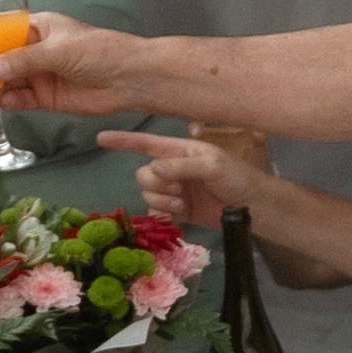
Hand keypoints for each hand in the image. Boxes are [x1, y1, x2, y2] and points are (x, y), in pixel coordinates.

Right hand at [0, 13, 140, 116]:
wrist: (129, 78)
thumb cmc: (99, 51)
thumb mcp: (58, 50)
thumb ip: (24, 60)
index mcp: (39, 28)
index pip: (2, 35)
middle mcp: (36, 51)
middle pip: (0, 62)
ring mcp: (41, 75)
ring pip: (8, 83)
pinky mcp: (48, 97)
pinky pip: (22, 100)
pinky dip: (9, 103)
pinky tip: (1, 104)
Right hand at [98, 130, 262, 227]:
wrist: (250, 207)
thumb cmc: (236, 177)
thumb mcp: (213, 165)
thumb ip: (183, 165)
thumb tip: (154, 168)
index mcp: (180, 149)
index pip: (146, 143)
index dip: (123, 141)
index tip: (101, 138)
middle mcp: (173, 168)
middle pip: (143, 174)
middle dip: (156, 183)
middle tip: (179, 189)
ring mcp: (174, 190)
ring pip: (148, 194)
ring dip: (161, 200)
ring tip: (183, 202)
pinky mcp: (176, 210)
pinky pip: (155, 211)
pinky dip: (163, 213)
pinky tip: (181, 213)